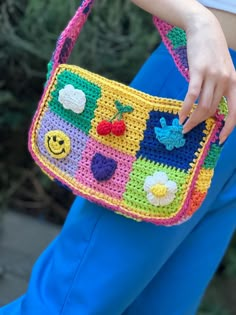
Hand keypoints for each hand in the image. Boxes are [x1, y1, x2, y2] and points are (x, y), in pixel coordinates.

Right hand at [178, 12, 235, 143]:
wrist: (204, 29)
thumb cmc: (212, 51)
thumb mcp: (223, 70)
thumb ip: (219, 88)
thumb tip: (210, 109)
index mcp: (234, 83)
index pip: (235, 111)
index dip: (228, 129)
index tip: (219, 140)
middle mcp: (226, 81)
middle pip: (212, 110)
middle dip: (200, 124)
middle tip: (189, 130)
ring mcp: (212, 76)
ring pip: (203, 106)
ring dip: (192, 120)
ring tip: (183, 126)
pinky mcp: (198, 72)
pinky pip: (192, 96)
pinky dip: (185, 109)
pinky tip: (180, 116)